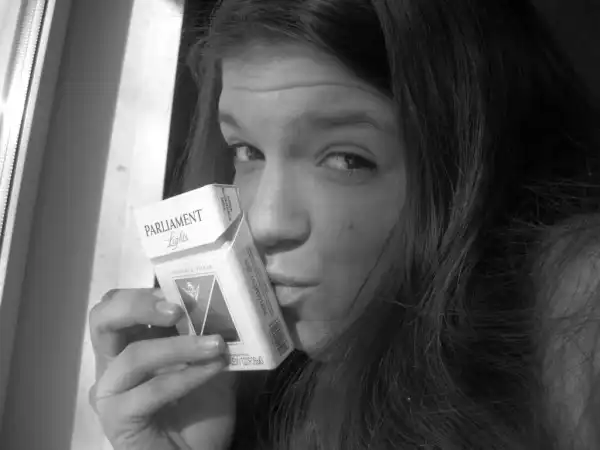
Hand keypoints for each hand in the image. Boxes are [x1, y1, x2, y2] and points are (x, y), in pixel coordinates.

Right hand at [89, 288, 236, 449]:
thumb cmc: (202, 412)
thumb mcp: (213, 363)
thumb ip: (213, 335)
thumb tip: (231, 304)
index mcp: (131, 344)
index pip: (119, 305)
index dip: (145, 292)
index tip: (184, 288)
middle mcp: (112, 364)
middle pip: (102, 319)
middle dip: (138, 304)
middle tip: (177, 309)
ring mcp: (111, 392)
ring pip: (132, 356)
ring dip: (179, 346)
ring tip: (216, 344)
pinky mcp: (117, 419)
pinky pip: (149, 391)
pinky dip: (185, 376)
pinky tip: (213, 369)